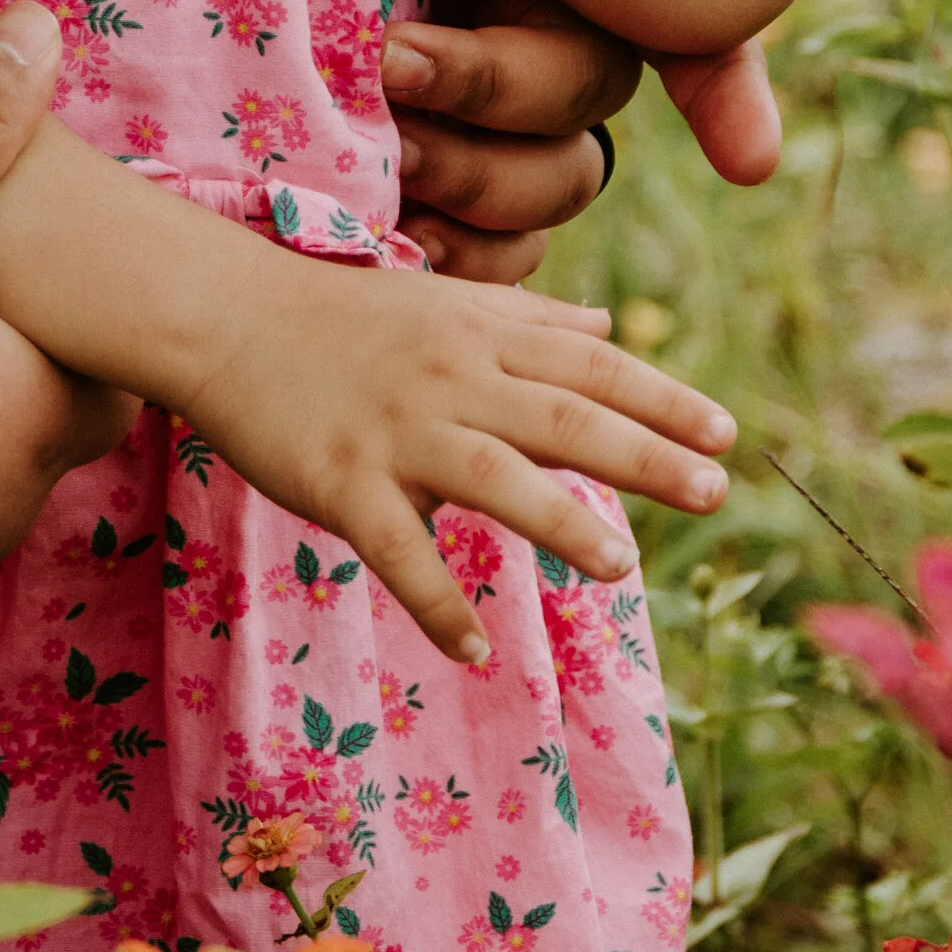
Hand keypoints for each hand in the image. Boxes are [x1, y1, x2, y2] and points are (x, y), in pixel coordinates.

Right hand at [174, 254, 735, 665]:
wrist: (225, 317)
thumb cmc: (339, 315)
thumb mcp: (443, 301)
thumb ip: (528, 318)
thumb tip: (607, 325)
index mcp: (479, 336)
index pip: (589, 364)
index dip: (661, 398)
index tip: (726, 435)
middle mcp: (450, 379)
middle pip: (562, 417)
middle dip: (644, 454)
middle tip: (715, 492)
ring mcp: (396, 432)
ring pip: (493, 477)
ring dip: (561, 525)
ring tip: (622, 568)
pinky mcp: (341, 481)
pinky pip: (398, 550)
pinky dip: (436, 601)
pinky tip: (473, 649)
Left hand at [384, 0, 779, 273]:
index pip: (696, 35)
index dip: (732, 93)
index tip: (747, 156)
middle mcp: (563, 50)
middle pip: (580, 126)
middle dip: (496, 114)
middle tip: (394, 66)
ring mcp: (500, 119)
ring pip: (537, 197)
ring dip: (468, 188)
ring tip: (378, 148)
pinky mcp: (432, 164)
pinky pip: (479, 254)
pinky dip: (451, 261)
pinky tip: (393, 241)